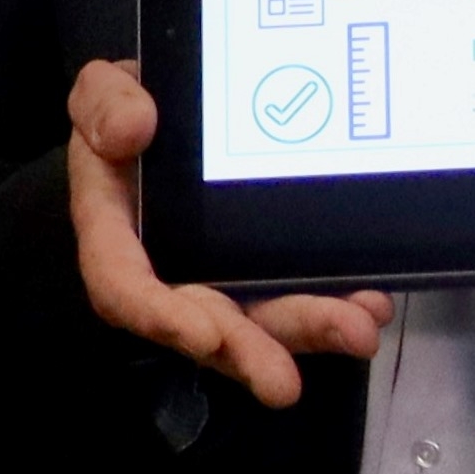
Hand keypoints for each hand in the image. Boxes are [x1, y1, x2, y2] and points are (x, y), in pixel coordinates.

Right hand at [66, 58, 390, 408]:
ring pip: (263, 316)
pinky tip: (373, 299)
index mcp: (117, 233)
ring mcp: (225, 274)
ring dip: (308, 331)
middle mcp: (172, 270)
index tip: (201, 335)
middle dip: (248, 351)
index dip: (161, 317)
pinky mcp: (269, 267)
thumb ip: (103, 103)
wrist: (178, 107)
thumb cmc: (131, 108)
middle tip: (284, 383)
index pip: (125, 287)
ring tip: (356, 331)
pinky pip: (300, 291)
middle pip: (206, 323)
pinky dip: (337, 299)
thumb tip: (130, 128)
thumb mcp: (101, 91)